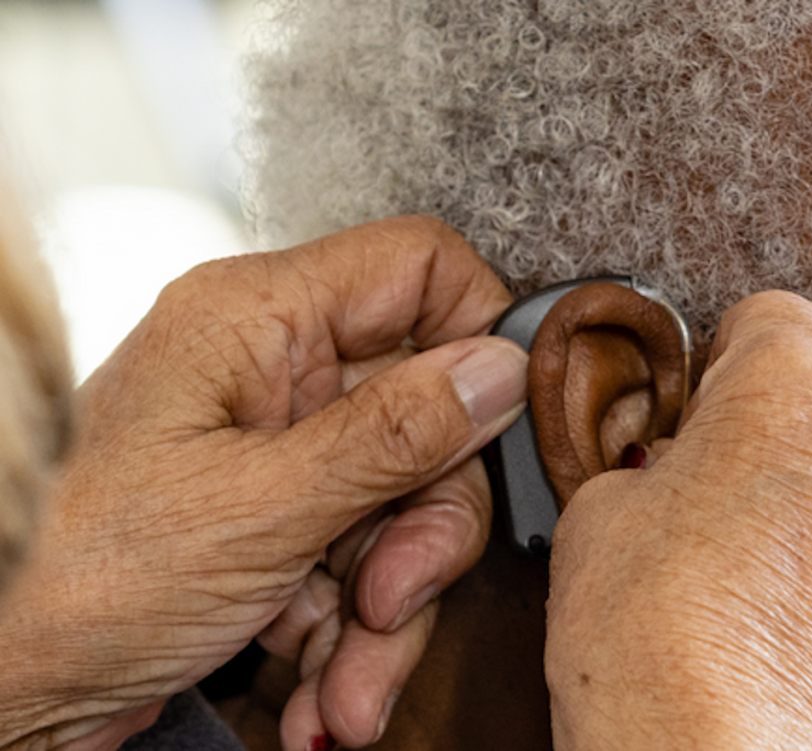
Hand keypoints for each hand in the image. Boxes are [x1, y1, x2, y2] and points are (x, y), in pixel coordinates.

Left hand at [0, 217, 526, 749]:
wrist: (3, 690)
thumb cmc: (79, 580)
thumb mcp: (259, 508)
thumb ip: (393, 432)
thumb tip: (498, 368)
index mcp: (258, 319)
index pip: (415, 266)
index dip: (475, 333)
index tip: (497, 425)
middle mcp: (275, 370)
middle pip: (427, 408)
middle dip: (426, 524)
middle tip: (395, 599)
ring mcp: (282, 445)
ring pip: (404, 497)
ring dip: (392, 606)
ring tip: (348, 687)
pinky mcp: (283, 513)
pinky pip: (366, 552)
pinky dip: (356, 633)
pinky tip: (324, 692)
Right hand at [546, 291, 811, 750]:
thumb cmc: (656, 631)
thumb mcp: (600, 508)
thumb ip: (652, 458)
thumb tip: (672, 471)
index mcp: (798, 375)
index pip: (765, 317)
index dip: (715, 367)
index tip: (693, 417)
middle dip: (773, 426)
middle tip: (712, 494)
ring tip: (756, 564)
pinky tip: (799, 612)